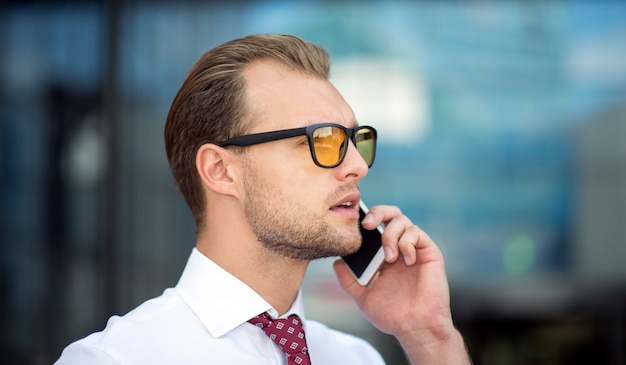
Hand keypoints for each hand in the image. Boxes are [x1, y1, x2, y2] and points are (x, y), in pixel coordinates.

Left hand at [333, 205, 470, 363]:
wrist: (415, 328)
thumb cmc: (393, 315)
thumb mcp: (363, 296)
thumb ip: (348, 280)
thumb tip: (336, 262)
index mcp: (384, 255)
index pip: (376, 226)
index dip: (366, 219)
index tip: (353, 223)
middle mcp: (400, 248)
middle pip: (390, 213)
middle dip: (377, 212)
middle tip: (367, 225)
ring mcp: (415, 249)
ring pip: (402, 220)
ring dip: (390, 235)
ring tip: (388, 258)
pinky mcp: (429, 252)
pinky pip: (416, 233)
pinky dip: (406, 242)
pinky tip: (406, 261)